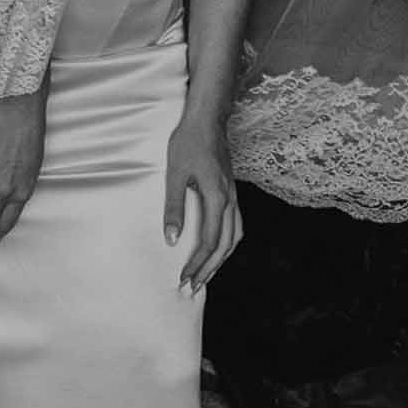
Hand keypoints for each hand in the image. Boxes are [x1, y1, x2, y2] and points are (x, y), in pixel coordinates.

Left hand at [163, 113, 242, 294]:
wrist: (207, 118)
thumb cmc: (188, 142)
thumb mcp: (174, 174)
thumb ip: (174, 208)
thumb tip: (172, 240)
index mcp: (216, 197)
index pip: (209, 242)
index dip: (197, 264)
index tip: (183, 279)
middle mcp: (229, 200)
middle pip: (225, 246)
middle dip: (209, 270)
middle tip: (192, 288)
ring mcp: (233, 196)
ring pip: (234, 238)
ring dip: (220, 260)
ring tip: (205, 275)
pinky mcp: (231, 191)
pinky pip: (235, 225)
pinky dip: (227, 244)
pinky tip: (216, 249)